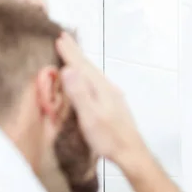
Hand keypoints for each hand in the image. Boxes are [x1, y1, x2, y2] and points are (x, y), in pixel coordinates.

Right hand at [56, 32, 146, 166]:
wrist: (132, 154)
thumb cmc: (110, 139)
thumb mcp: (90, 116)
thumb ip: (80, 93)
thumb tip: (69, 69)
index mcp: (102, 89)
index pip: (82, 67)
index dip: (70, 53)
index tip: (59, 38)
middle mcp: (109, 89)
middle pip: (90, 68)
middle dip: (77, 54)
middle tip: (65, 39)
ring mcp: (114, 98)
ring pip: (95, 75)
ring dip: (83, 65)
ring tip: (75, 57)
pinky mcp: (115, 106)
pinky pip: (98, 84)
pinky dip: (89, 77)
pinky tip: (90, 83)